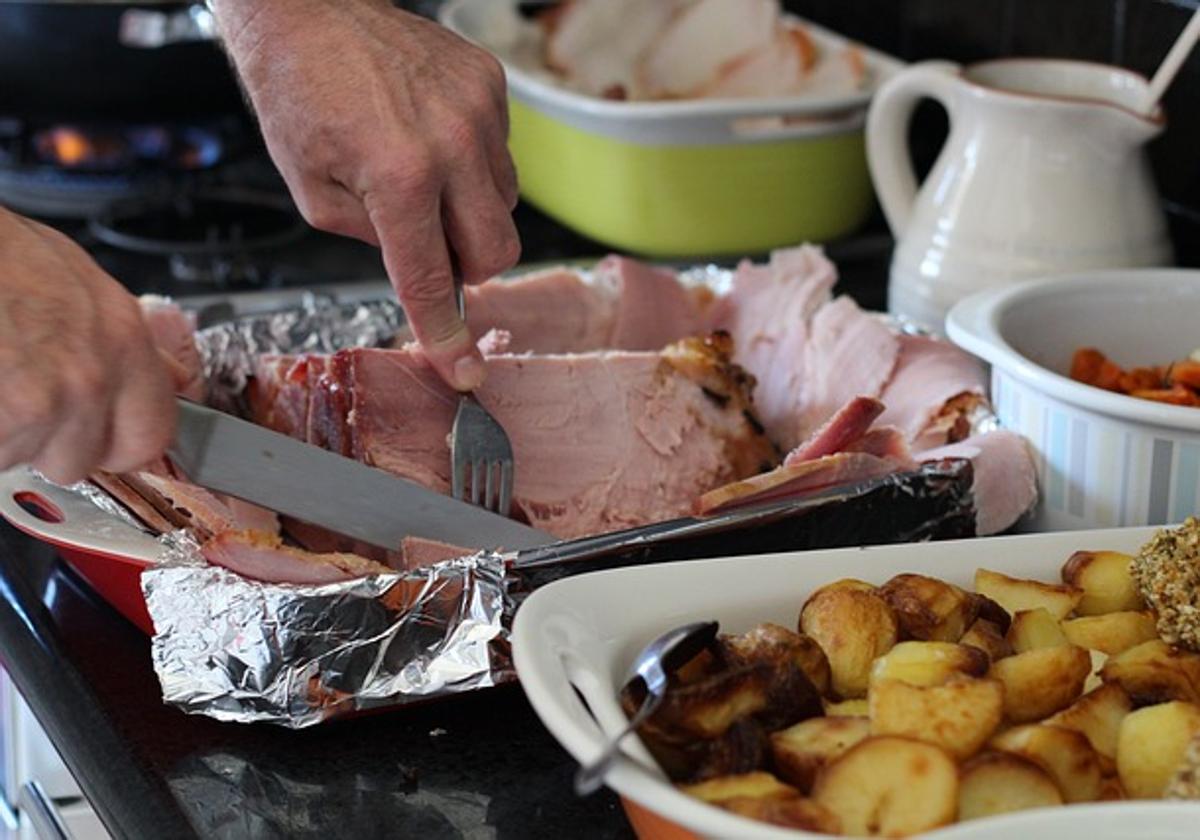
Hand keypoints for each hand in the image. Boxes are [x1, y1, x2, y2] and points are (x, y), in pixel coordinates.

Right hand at [0, 208, 176, 482]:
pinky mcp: (0, 424)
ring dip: (1, 433)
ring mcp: (38, 406)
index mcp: (124, 343)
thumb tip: (172, 376)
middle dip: (44, 441)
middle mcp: (90, 379)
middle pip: (77, 459)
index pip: (150, 435)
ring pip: (19, 457)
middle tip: (16, 393)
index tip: (96, 437)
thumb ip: (126, 342)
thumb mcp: (80, 281)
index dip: (116, 443)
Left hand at [213, 0, 520, 390]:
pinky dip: (472, 164)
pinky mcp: (491, 85)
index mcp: (399, 177)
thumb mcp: (314, 194)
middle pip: (497, 251)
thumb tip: (421, 266)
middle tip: (428, 244)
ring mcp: (480, 111)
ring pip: (506, 205)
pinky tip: (431, 138)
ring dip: (470, 212)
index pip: (433, 280)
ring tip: (421, 175)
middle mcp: (453, 144)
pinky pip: (501, 154)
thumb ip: (375, 242)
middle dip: (466, 265)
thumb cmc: (298, 94)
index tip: (464, 371)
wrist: (308, 10)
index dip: (447, 336)